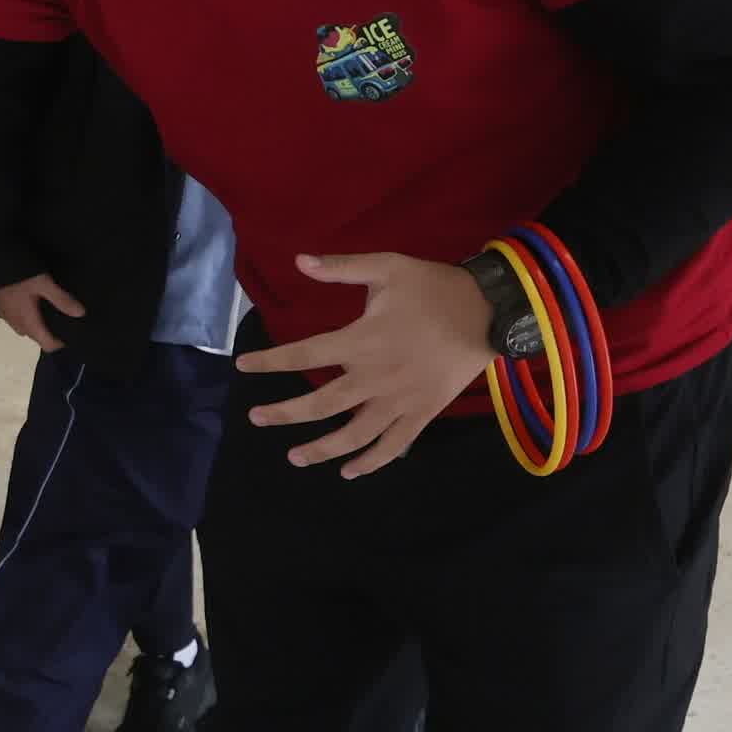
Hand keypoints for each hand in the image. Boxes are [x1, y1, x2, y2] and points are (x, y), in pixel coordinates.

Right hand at [0, 274, 83, 351]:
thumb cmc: (17, 276)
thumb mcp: (43, 284)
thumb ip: (61, 299)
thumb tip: (80, 314)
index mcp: (29, 323)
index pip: (48, 345)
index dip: (60, 343)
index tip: (70, 333)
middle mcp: (17, 325)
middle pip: (37, 337)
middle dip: (49, 332)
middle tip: (61, 317)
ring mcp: (6, 318)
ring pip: (25, 328)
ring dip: (36, 323)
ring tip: (46, 308)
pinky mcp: (0, 309)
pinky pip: (16, 319)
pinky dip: (25, 316)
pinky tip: (29, 301)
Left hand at [234, 253, 494, 477]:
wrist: (488, 312)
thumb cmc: (434, 288)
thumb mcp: (387, 267)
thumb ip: (341, 268)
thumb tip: (298, 260)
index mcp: (360, 341)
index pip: (303, 355)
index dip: (269, 362)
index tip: (243, 367)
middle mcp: (374, 377)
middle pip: (319, 405)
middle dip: (283, 414)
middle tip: (256, 419)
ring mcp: (398, 401)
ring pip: (352, 435)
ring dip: (321, 450)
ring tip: (294, 457)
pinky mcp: (422, 414)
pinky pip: (393, 446)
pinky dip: (371, 463)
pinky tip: (349, 471)